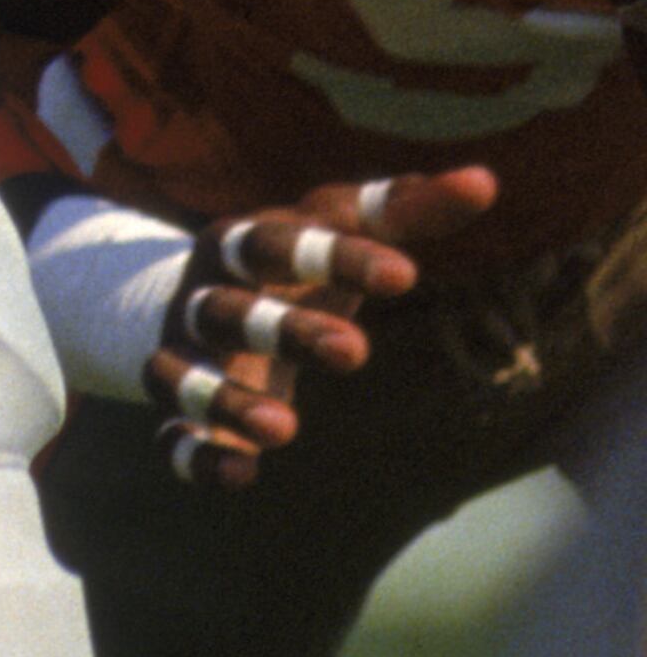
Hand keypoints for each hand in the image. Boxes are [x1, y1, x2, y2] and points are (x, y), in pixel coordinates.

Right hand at [147, 167, 500, 484]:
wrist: (203, 302)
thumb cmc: (294, 262)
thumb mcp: (338, 227)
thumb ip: (403, 207)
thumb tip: (485, 182)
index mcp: (238, 242)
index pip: (277, 241)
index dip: (336, 257)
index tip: (405, 275)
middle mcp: (201, 297)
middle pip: (228, 311)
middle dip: (284, 331)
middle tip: (355, 352)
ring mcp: (181, 354)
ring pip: (184, 373)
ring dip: (227, 400)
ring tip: (285, 429)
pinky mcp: (176, 410)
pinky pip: (171, 435)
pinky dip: (197, 455)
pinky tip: (243, 474)